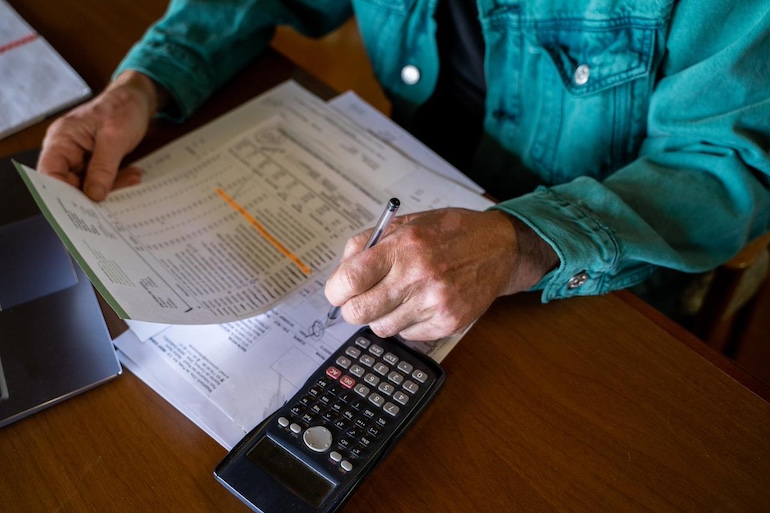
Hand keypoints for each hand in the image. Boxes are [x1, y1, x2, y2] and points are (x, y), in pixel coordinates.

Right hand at [36, 70, 167, 200]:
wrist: (138, 98)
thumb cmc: (123, 107)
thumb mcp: (115, 137)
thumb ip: (103, 167)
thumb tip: (93, 195)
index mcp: (62, 139)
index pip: (50, 172)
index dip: (62, 192)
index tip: (83, 206)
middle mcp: (66, 149)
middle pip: (69, 183)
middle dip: (93, 192)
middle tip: (116, 198)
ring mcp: (81, 156)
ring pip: (88, 183)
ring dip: (111, 185)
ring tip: (132, 178)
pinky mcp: (95, 160)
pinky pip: (102, 178)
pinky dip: (117, 180)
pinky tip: (132, 175)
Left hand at [324, 208, 557, 340]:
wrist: (499, 248)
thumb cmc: (450, 233)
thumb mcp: (405, 223)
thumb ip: (366, 245)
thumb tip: (340, 275)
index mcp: (403, 246)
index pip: (349, 280)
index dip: (335, 290)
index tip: (338, 291)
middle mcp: (418, 276)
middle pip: (359, 313)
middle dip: (353, 308)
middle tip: (360, 300)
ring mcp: (435, 303)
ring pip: (381, 328)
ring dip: (382, 316)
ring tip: (397, 297)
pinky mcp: (448, 323)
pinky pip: (407, 335)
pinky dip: (406, 323)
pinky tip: (420, 303)